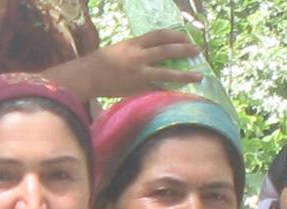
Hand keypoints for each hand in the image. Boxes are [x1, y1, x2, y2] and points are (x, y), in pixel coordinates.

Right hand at [49, 29, 203, 100]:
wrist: (87, 76)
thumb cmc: (100, 62)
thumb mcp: (119, 49)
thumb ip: (135, 50)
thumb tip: (150, 53)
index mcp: (134, 44)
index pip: (159, 35)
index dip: (175, 35)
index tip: (185, 37)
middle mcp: (139, 56)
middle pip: (167, 50)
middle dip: (185, 49)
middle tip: (198, 51)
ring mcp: (139, 72)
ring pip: (167, 72)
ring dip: (185, 74)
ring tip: (198, 76)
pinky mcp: (137, 87)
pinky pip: (156, 89)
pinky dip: (168, 92)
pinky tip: (179, 94)